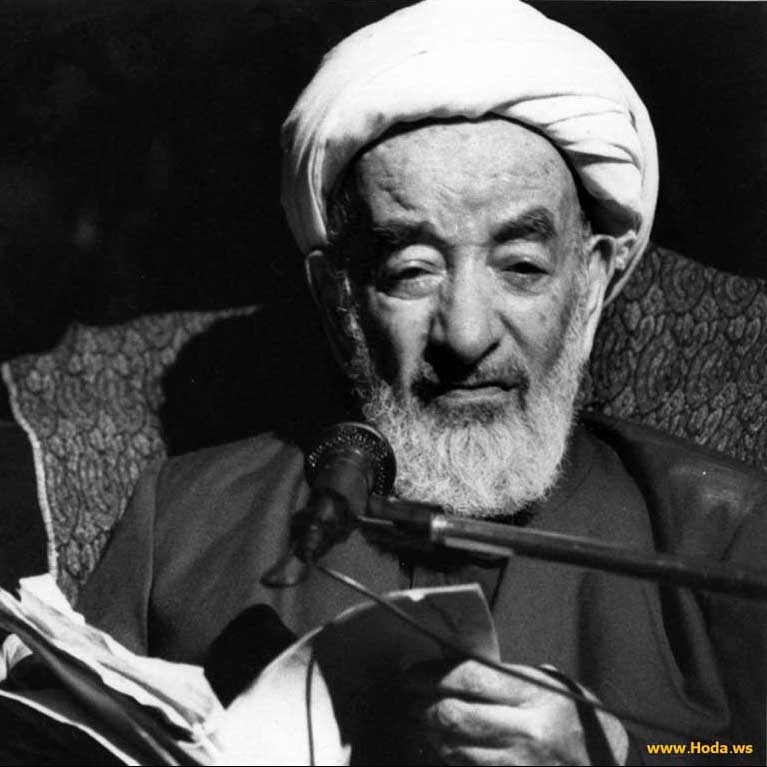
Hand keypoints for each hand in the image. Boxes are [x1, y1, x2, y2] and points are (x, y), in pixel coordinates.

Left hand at [404, 660, 627, 765]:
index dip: (432, 674)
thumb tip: (457, 666)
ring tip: (417, 718)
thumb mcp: (553, 685)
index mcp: (536, 696)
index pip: (470, 678)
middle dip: (421, 705)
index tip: (413, 673)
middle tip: (407, 695)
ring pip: (453, 748)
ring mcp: (519, 764)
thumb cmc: (580, 720)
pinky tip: (440, 746)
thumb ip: (510, 677)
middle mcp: (527, 732)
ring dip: (428, 733)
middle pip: (454, 715)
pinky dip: (447, 758)